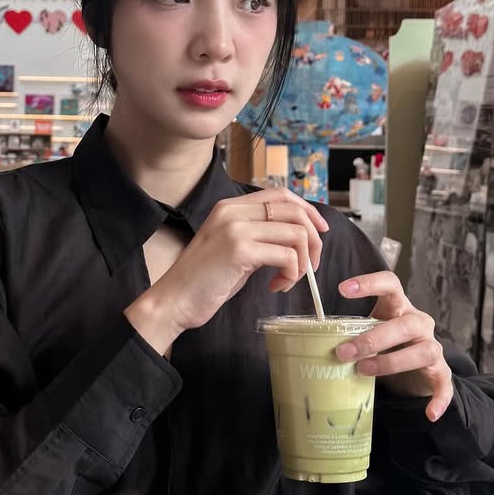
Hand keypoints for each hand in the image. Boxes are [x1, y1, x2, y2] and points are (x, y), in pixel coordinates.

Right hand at [126, 190, 328, 354]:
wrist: (173, 300)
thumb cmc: (204, 280)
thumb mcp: (233, 248)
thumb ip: (258, 236)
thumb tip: (297, 238)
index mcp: (230, 206)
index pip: (281, 194)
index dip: (307, 210)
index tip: (320, 232)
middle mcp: (233, 211)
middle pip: (294, 210)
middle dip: (313, 239)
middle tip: (311, 265)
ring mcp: (236, 228)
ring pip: (296, 233)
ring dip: (303, 261)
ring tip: (288, 280)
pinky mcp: (239, 249)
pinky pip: (287, 256)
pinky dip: (291, 274)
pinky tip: (275, 286)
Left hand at [336, 270, 452, 422]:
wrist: (414, 372)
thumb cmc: (384, 347)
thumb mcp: (367, 336)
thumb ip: (348, 335)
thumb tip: (310, 342)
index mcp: (398, 307)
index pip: (390, 284)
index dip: (369, 283)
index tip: (342, 290)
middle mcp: (419, 323)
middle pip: (404, 324)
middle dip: (372, 338)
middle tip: (343, 352)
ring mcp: (432, 347)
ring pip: (422, 351)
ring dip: (391, 362)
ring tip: (364, 371)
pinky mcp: (440, 372)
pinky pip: (445, 385)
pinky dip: (439, 399)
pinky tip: (429, 413)